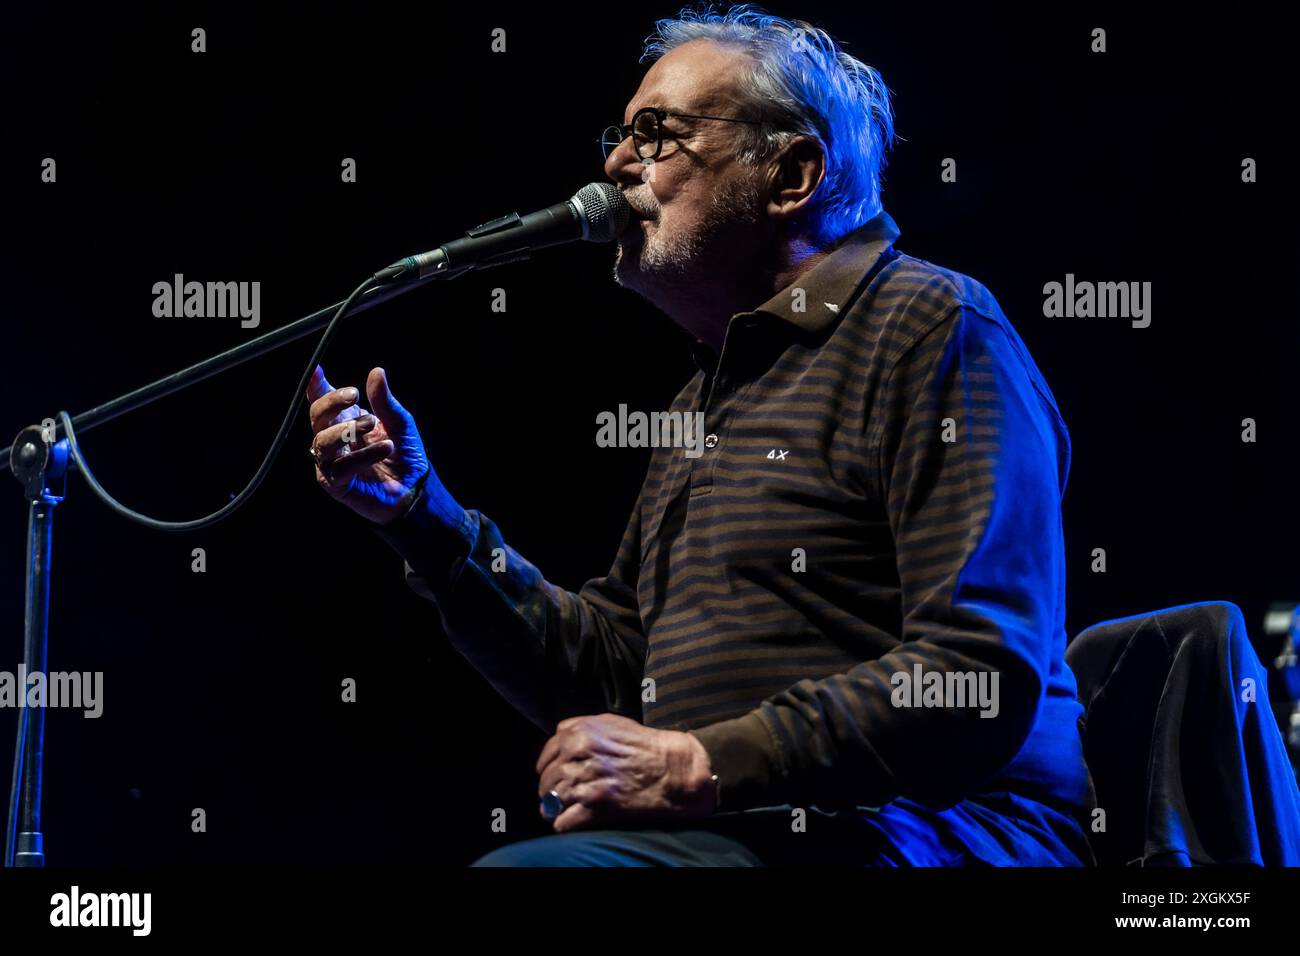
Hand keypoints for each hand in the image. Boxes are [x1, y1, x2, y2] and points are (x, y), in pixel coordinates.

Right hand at [305, 365, 445, 525]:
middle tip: (354, 395)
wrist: (417, 487)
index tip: (317, 371)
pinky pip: (339, 468)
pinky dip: (362, 456)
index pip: (323, 401)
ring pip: (322, 442)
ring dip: (347, 429)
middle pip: (317, 417)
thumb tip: (377, 372)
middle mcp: (335, 440)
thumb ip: (385, 401)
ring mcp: (332, 462)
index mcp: (347, 420)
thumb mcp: (400, 422)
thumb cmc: (406, 454)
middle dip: (332, 403)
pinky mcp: (336, 484)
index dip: (316, 386)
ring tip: (373, 423)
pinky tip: (385, 448)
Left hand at [536, 714, 716, 832]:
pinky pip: (563, 821)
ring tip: (564, 807)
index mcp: (581, 735)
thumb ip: (581, 725)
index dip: (548, 765)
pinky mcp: (596, 808)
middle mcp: (579, 758)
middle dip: (550, 787)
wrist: (672, 770)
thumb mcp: (612, 723)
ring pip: (551, 799)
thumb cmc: (645, 745)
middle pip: (546, 778)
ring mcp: (586, 784)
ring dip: (555, 805)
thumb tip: (559, 733)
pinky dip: (564, 822)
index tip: (555, 773)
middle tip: (560, 793)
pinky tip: (572, 818)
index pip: (547, 755)